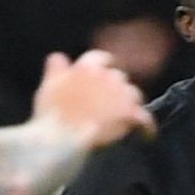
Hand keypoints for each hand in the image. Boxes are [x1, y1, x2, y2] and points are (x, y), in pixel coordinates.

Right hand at [30, 50, 152, 145]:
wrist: (62, 137)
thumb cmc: (51, 114)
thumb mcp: (48, 86)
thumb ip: (56, 70)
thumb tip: (58, 58)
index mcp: (86, 67)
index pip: (101, 58)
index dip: (105, 66)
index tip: (104, 73)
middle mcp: (107, 76)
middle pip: (119, 77)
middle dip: (116, 89)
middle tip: (111, 103)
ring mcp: (120, 94)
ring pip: (134, 94)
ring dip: (131, 104)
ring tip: (127, 118)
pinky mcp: (130, 113)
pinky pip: (146, 120)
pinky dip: (147, 128)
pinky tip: (147, 136)